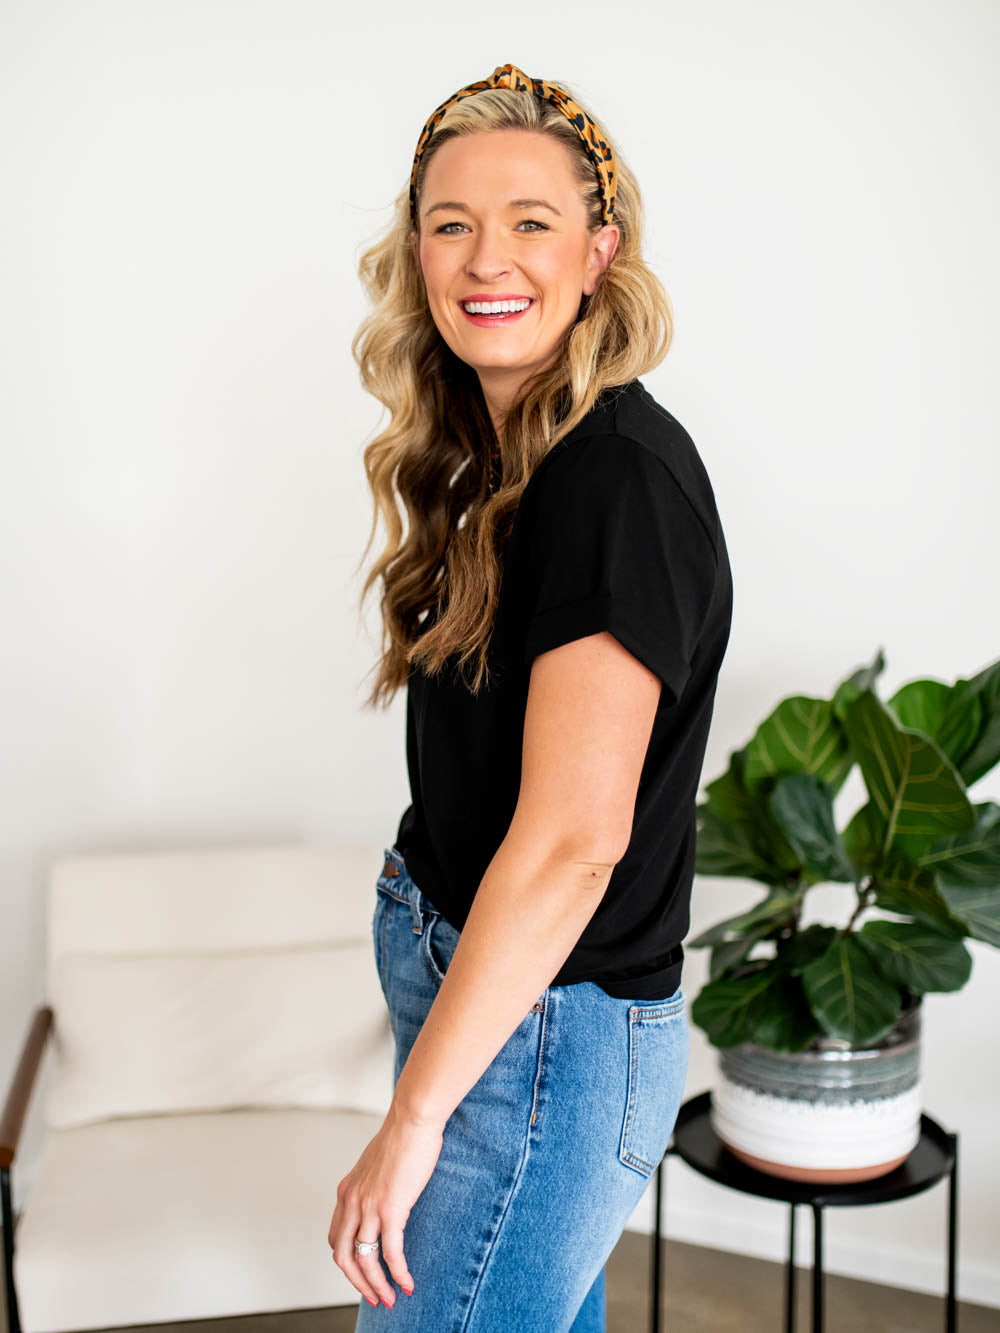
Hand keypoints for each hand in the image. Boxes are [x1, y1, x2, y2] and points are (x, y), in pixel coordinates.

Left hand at [328, 1101, 444, 1308]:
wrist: (412, 1119)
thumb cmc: (401, 1137)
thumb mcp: (376, 1166)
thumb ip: (372, 1186)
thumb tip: (383, 1199)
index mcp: (346, 1191)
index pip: (337, 1238)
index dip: (347, 1263)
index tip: (363, 1275)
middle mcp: (351, 1202)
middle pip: (343, 1257)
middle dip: (358, 1283)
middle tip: (375, 1298)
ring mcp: (369, 1207)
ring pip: (364, 1261)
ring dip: (377, 1286)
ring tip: (391, 1299)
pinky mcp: (390, 1209)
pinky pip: (390, 1253)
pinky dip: (398, 1273)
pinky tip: (407, 1284)